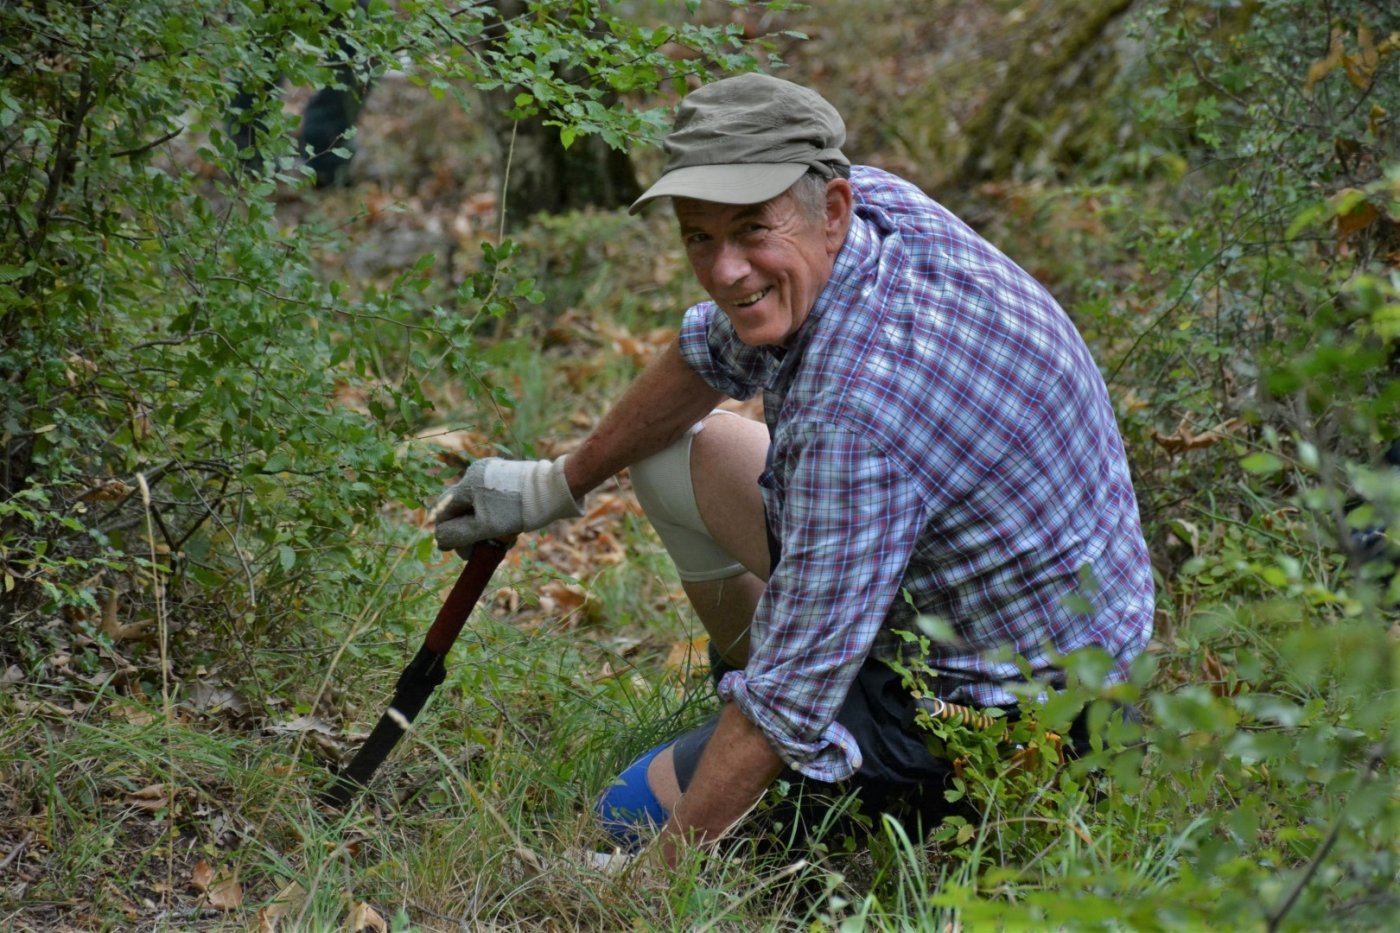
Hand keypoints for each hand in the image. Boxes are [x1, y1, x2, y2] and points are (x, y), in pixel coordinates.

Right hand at [431, 456, 581, 552]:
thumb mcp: (485, 527)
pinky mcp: (508, 476)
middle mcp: (477, 472)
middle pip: (461, 508)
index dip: (447, 533)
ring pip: (478, 506)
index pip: (444, 510)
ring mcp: (493, 472)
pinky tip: (508, 531)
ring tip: (497, 542)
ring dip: (481, 526)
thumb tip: (440, 540)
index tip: (457, 551)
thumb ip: (458, 534)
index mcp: (468, 482)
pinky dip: (494, 516)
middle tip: (476, 550)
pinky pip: (492, 499)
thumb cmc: (519, 508)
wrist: (555, 489)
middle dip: (467, 531)